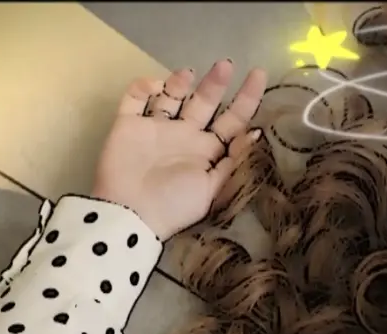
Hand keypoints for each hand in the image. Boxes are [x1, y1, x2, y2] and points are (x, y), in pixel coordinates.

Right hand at [92, 60, 266, 239]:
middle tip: (226, 65)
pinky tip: (155, 86)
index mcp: (207, 151)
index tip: (258, 75)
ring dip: (179, 82)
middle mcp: (184, 136)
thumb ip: (234, 161)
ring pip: (170, 96)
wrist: (130, 214)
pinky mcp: (128, 125)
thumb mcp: (213, 189)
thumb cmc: (175, 205)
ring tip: (188, 73)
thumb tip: (257, 133)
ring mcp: (156, 129)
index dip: (246, 99)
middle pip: (204, 103)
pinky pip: (134, 99)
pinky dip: (143, 87)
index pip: (232, 121)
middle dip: (216, 84)